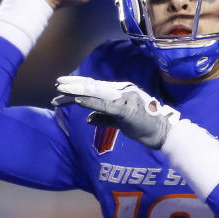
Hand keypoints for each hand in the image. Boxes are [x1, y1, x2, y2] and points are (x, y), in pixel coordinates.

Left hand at [53, 76, 179, 148]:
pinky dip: (90, 103)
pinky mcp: (125, 110)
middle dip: (74, 85)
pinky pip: (104, 106)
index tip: (62, 88)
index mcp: (119, 94)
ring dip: (77, 91)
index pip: (95, 89)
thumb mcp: (119, 122)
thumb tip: (88, 119)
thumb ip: (104, 118)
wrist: (161, 134)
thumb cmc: (143, 127)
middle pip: (93, 87)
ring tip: (62, 90)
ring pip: (96, 94)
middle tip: (57, 84)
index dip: (78, 87)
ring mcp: (124, 99)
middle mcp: (121, 92)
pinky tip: (77, 101)